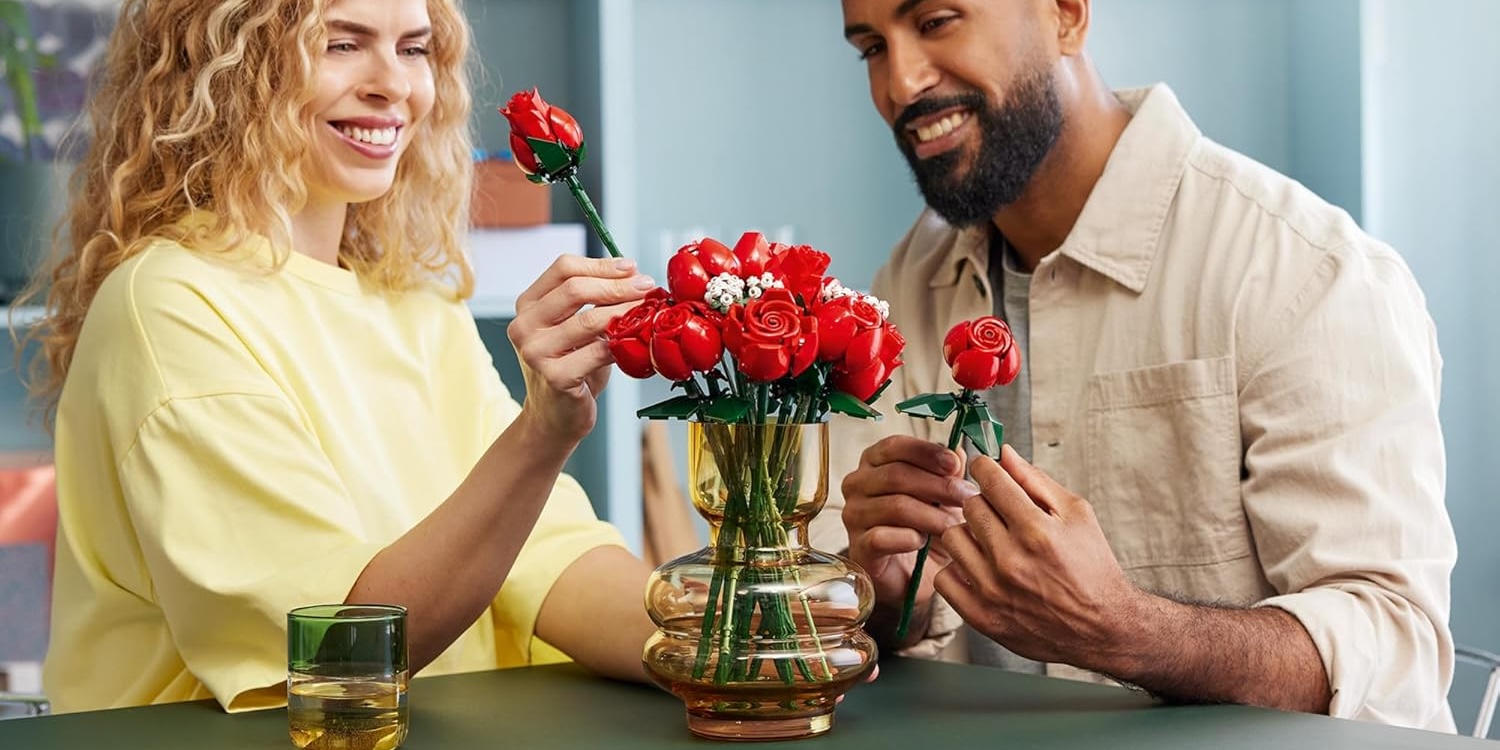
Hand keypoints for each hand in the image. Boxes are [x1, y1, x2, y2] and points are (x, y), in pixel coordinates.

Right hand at [508, 256, 653, 444]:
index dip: (601, 264)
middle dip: (617, 285)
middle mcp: (524, 326)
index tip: (631, 267)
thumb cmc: (571, 367)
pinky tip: (635, 340)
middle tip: (645, 286)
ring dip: (624, 311)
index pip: (563, 268)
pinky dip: (621, 343)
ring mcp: (535, 352)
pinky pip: (597, 352)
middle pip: (574, 289)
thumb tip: (633, 273)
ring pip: (588, 320)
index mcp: (528, 305)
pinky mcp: (554, 377)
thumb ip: (593, 300)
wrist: (555, 416)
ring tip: (646, 309)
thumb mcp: (575, 327)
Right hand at [841, 436, 973, 613]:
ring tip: (953, 526)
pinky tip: (922, 543)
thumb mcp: (942, 497)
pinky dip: (908, 539)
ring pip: (895, 506)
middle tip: (967, 498)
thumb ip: (948, 473)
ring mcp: (854, 515)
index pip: (895, 446)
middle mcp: (858, 484)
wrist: (912, 575)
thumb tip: (960, 453)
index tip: (955, 464)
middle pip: (896, 474)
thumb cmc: (924, 528)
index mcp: (874, 463)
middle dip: (938, 486)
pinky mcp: (858, 546)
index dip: (926, 452)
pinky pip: (882, 537)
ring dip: (931, 516)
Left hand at [934, 445, 1143, 670]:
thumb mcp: (1077, 514)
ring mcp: (992, 590)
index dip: (987, 468)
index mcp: (1036, 530)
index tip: (990, 472)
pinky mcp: (981, 616)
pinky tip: (980, 569)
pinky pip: (944, 578)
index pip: (990, 479)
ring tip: (990, 542)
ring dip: (969, 535)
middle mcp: (1010, 560)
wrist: (1102, 627)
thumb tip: (1003, 453)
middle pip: (969, 506)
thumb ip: (1036, 481)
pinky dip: (959, 570)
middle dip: (983, 502)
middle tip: (999, 513)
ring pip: (952, 538)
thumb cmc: (1092, 567)